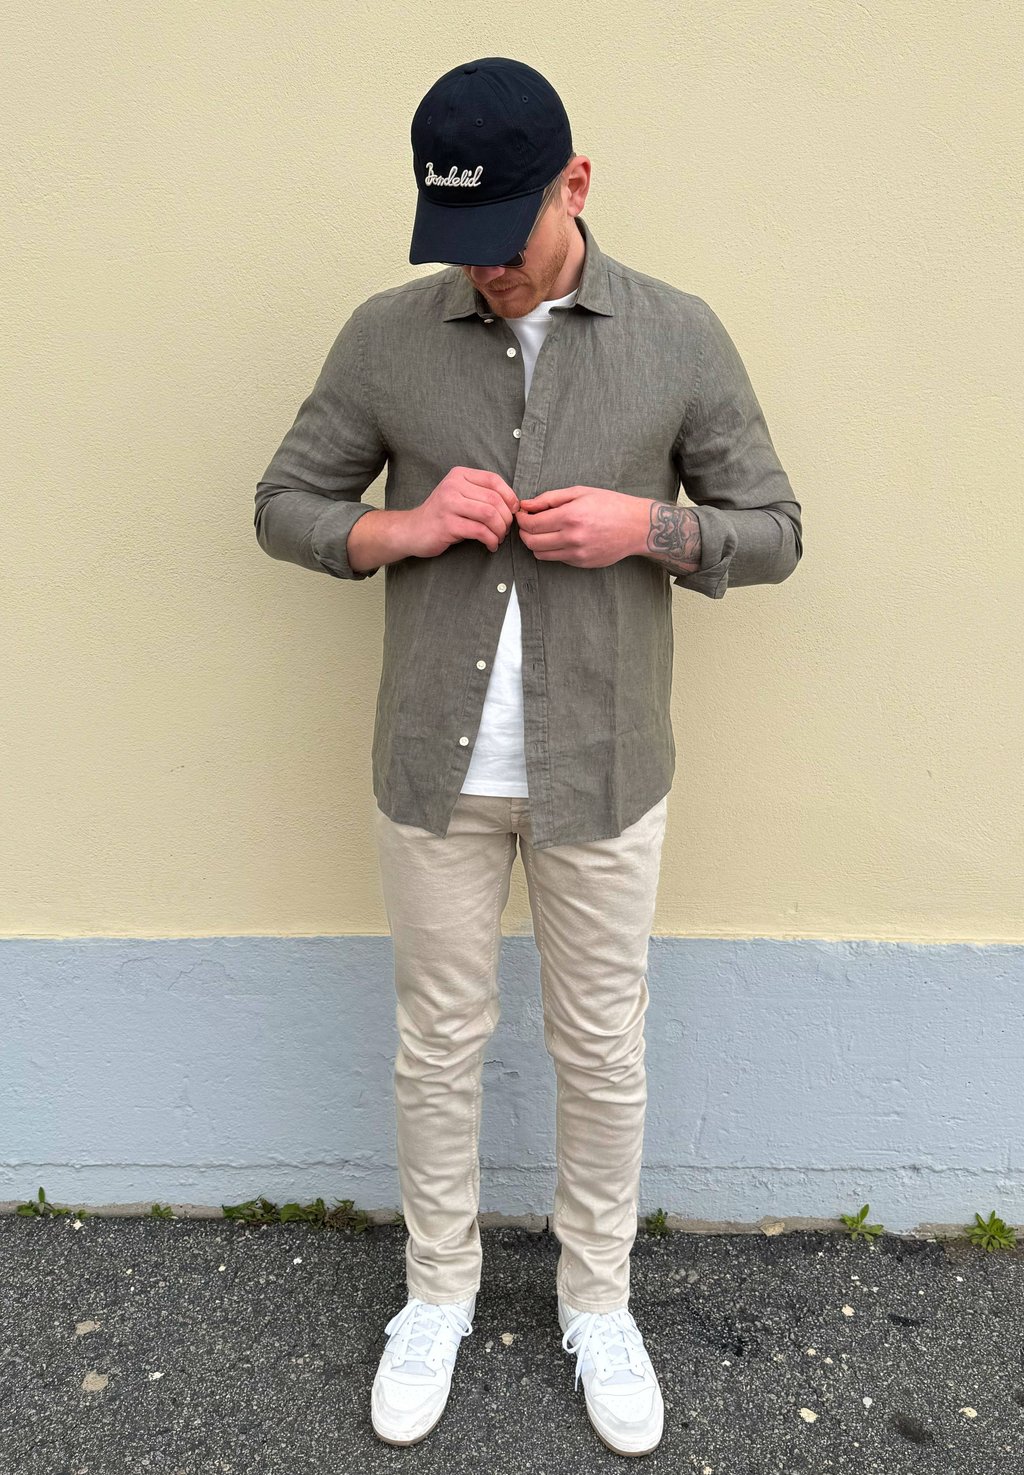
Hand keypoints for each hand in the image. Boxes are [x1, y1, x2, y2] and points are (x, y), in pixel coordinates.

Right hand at [406, 466, 519, 557]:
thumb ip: (481, 494)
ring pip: (489, 514)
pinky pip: (479, 531)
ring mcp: (449, 504)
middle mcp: (453, 486)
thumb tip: (513, 504)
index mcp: (459, 475)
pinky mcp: (447, 524)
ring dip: (500, 530)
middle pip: (494, 499)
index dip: (509, 496)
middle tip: (505, 530)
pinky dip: (491, 540)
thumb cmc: (442, 515)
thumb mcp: (460, 496)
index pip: (493, 480)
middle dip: (506, 518)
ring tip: (498, 538)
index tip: (513, 511)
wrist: (412, 530)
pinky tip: (490, 545)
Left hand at [515, 485, 644, 567]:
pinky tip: (560, 538)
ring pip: (540, 554)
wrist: (637, 526)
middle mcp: (572, 537)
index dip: (521, 519)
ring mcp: (577, 554)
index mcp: (570, 516)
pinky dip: (552, 550)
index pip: (531, 524)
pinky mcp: (581, 563)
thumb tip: (526, 505)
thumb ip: (550, 498)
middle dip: (524, 532)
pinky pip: (556, 559)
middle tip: (528, 523)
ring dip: (535, 543)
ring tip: (543, 531)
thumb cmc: (610, 504)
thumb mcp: (580, 493)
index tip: (522, 514)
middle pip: (531, 542)